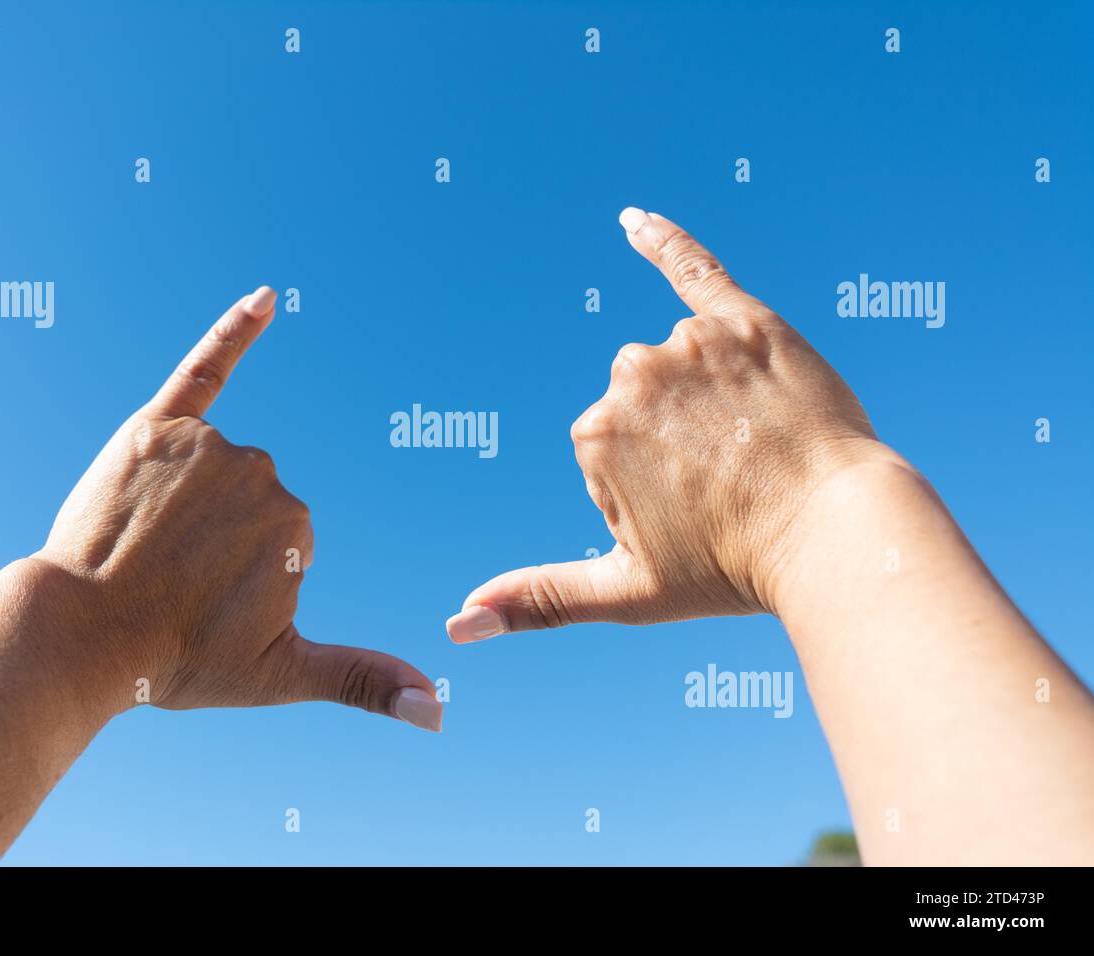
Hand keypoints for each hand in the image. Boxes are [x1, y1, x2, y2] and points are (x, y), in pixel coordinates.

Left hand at [35, 287, 441, 729]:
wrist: (79, 635)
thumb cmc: (176, 658)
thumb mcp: (280, 674)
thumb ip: (363, 681)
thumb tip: (439, 712)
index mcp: (296, 525)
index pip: (280, 542)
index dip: (239, 581)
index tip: (201, 606)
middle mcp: (261, 472)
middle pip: (250, 500)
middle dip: (214, 541)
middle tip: (165, 583)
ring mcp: (208, 446)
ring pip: (216, 465)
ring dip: (186, 503)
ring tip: (142, 549)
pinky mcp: (159, 424)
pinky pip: (206, 369)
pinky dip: (237, 330)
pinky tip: (267, 297)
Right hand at [447, 209, 909, 641]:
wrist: (834, 534)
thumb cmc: (730, 569)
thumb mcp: (625, 591)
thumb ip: (537, 601)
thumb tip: (455, 625)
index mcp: (593, 434)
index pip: (611, 451)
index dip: (654, 490)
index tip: (696, 516)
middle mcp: (630, 376)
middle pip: (642, 402)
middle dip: (678, 441)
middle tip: (733, 484)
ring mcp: (688, 343)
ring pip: (682, 363)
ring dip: (711, 398)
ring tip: (760, 446)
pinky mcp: (743, 319)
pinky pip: (693, 270)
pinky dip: (663, 242)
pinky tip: (633, 221)